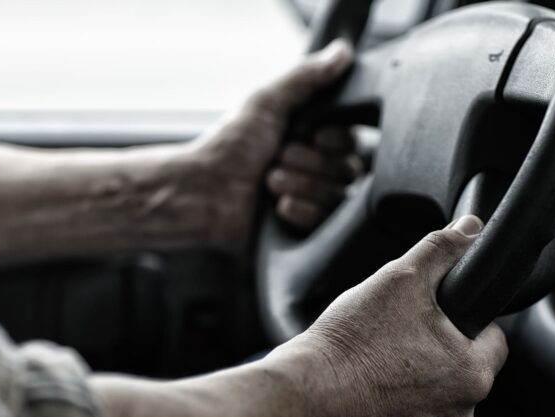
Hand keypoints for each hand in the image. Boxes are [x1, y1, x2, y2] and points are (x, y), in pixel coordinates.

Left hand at [192, 39, 359, 250]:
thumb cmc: (228, 146)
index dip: (336, 141)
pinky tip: (279, 206)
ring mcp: (310, 199)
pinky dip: (303, 211)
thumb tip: (342, 51)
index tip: (315, 137)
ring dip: (303, 186)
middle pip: (348, 169)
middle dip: (311, 164)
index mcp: (310, 137)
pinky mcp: (304, 228)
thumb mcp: (266, 102)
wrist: (203, 193)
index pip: (352, 140)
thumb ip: (305, 76)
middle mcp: (314, 168)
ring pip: (338, 196)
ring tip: (270, 182)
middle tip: (278, 158)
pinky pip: (327, 222)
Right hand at [271, 215, 507, 416]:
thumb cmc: (352, 344)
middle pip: (462, 362)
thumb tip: (471, 228)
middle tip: (399, 324)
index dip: (466, 314)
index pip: (493, 336)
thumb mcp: (401, 279)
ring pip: (434, 385)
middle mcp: (460, 412)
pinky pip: (409, 407)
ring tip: (379, 349)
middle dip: (436, 341)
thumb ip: (441, 249)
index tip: (436, 307)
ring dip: (415, 367)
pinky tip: (367, 374)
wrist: (306, 396)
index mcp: (472, 374)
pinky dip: (394, 391)